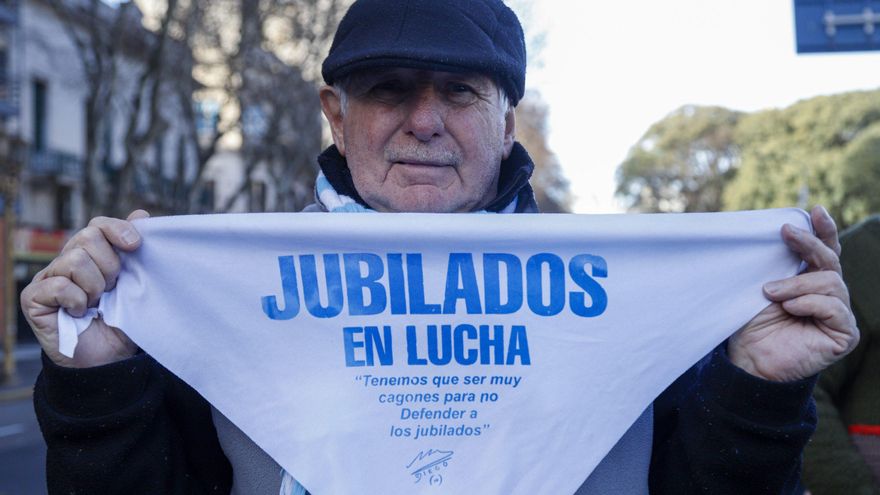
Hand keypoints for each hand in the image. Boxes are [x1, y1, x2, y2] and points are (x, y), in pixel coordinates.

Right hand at [20, 210, 149, 367]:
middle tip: (112, 289)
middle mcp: (67, 261)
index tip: (136, 246)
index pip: (98, 225)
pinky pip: (59, 285)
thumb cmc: (122, 322)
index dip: (117, 230)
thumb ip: (135, 252)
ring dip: (94, 286)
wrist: (109, 360)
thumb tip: (141, 214)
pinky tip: (79, 313)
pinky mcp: (33, 297)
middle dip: (110, 266)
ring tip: (96, 303)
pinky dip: (76, 300)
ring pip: (75, 260)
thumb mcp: (136, 284)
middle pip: (87, 238)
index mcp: (92, 255)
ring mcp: (48, 278)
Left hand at [728, 206, 858, 381]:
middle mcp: (829, 295)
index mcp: (810, 282)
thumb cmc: (751, 324)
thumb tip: (782, 229)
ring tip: (770, 293)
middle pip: (830, 261)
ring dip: (797, 284)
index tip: (814, 210)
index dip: (824, 230)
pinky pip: (835, 308)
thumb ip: (776, 264)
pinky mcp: (844, 335)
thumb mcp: (761, 285)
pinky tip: (790, 308)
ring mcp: (839, 314)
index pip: (825, 251)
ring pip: (830, 283)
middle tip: (786, 233)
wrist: (749, 359)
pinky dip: (810, 304)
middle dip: (808, 243)